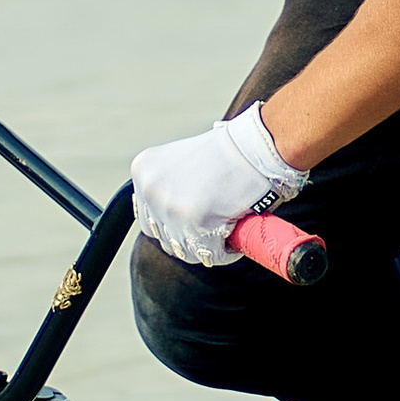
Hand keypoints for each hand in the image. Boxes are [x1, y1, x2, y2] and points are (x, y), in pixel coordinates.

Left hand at [131, 102, 307, 268]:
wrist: (256, 146)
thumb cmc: (229, 152)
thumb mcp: (182, 160)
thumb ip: (167, 186)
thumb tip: (167, 220)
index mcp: (144, 171)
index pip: (148, 217)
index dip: (174, 222)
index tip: (195, 217)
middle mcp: (150, 190)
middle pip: (164, 237)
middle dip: (189, 235)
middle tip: (214, 221)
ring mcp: (170, 208)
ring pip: (186, 250)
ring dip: (208, 244)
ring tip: (226, 223)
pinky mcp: (195, 223)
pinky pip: (210, 254)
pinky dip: (226, 250)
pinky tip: (236, 229)